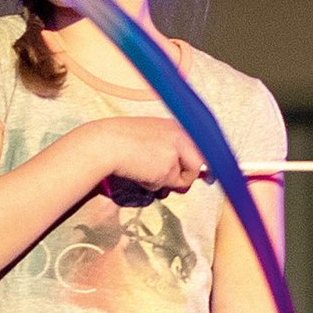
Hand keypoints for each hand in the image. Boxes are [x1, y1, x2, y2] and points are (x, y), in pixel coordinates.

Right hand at [80, 117, 203, 194]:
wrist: (106, 143)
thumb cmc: (120, 141)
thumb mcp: (151, 138)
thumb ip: (169, 150)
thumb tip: (187, 173)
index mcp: (176, 126)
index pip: (201, 146)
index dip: (203, 162)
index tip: (207, 172)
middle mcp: (180, 136)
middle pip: (198, 164)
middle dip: (188, 177)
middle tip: (175, 182)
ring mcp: (175, 152)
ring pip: (183, 179)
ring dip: (166, 181)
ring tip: (145, 170)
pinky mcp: (167, 168)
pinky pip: (167, 185)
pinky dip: (153, 184)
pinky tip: (139, 173)